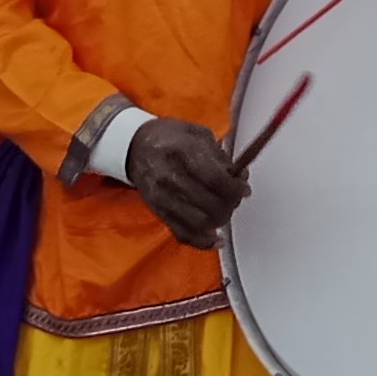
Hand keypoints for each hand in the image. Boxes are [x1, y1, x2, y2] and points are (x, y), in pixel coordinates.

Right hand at [123, 116, 248, 246]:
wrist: (133, 146)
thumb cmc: (167, 138)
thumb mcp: (197, 133)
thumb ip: (220, 155)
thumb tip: (238, 177)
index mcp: (182, 152)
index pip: (215, 179)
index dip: (235, 188)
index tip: (243, 189)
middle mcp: (170, 177)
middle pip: (210, 204)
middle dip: (231, 204)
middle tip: (235, 197)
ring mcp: (163, 197)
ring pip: (200, 223)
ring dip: (220, 220)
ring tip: (224, 209)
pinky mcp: (159, 212)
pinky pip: (183, 234)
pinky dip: (203, 241)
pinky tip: (215, 238)